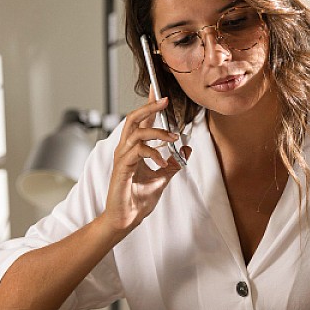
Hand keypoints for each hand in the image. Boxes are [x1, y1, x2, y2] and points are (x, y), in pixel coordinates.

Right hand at [99, 96, 188, 237]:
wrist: (126, 219)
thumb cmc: (138, 199)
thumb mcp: (163, 178)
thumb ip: (173, 162)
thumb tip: (187, 147)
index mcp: (133, 149)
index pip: (141, 121)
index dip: (149, 105)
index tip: (158, 90)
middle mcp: (125, 150)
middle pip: (133, 119)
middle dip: (149, 107)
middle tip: (164, 99)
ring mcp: (122, 158)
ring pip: (136, 132)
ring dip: (157, 132)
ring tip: (173, 138)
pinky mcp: (122, 168)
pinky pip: (137, 151)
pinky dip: (153, 153)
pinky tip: (162, 161)